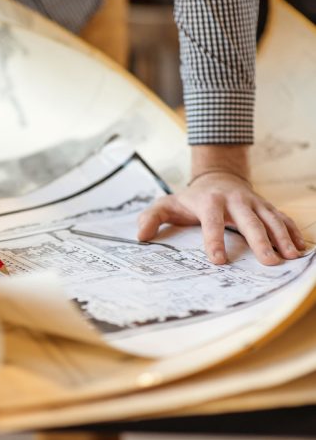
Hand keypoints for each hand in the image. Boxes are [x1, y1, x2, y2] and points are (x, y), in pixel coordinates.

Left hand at [137, 146, 305, 265]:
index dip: (214, 241)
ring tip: (291, 257)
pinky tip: (300, 249)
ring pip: (271, 219)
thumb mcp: (166, 204)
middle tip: (268, 262)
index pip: (212, 222)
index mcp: (209, 202)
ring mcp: (254, 203)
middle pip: (250, 221)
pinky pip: (282, 218)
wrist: (217, 177)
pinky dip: (292, 232)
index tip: (218, 261)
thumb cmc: (190, 198)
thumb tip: (140, 235)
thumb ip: (151, 217)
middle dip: (260, 241)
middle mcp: (235, 200)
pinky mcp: (266, 206)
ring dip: (282, 238)